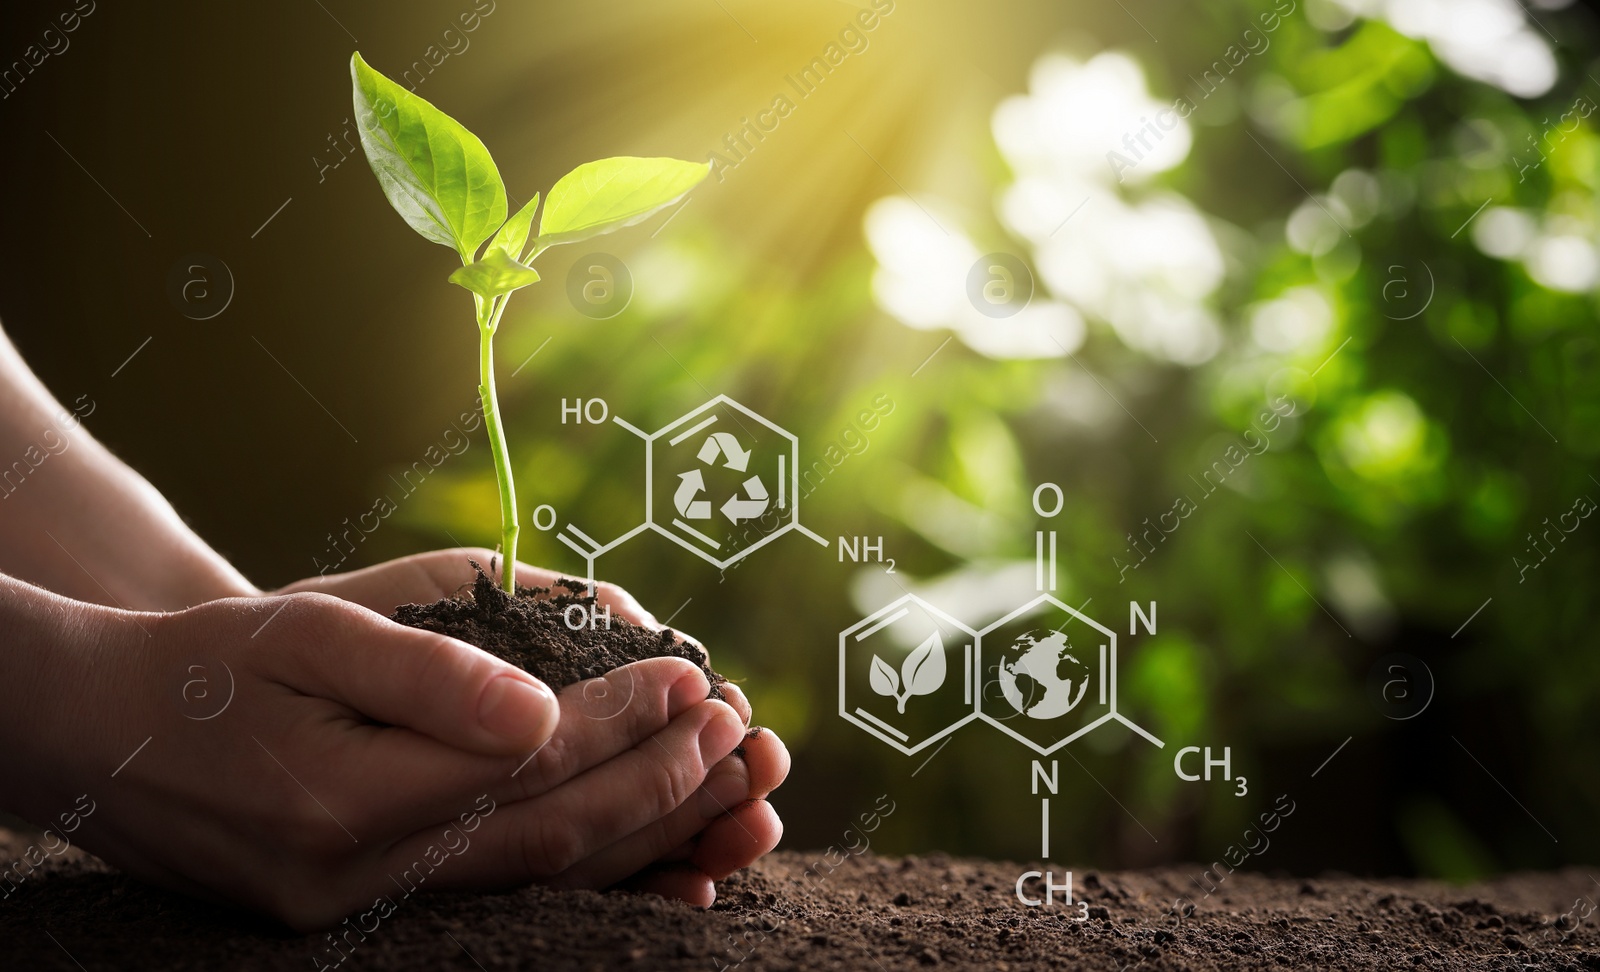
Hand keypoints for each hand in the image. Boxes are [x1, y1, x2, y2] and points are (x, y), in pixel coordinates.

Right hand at [0, 575, 750, 928]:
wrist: (103, 736)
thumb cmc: (209, 664)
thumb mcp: (306, 633)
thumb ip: (428, 674)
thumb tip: (548, 710)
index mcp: (342, 799)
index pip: (522, 763)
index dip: (619, 719)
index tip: (691, 674)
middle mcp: (356, 877)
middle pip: (548, 838)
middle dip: (655, 781)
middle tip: (732, 728)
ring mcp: (358, 912)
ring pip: (538, 884)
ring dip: (642, 834)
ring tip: (721, 785)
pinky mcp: (362, 918)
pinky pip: (502, 901)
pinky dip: (587, 876)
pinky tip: (658, 857)